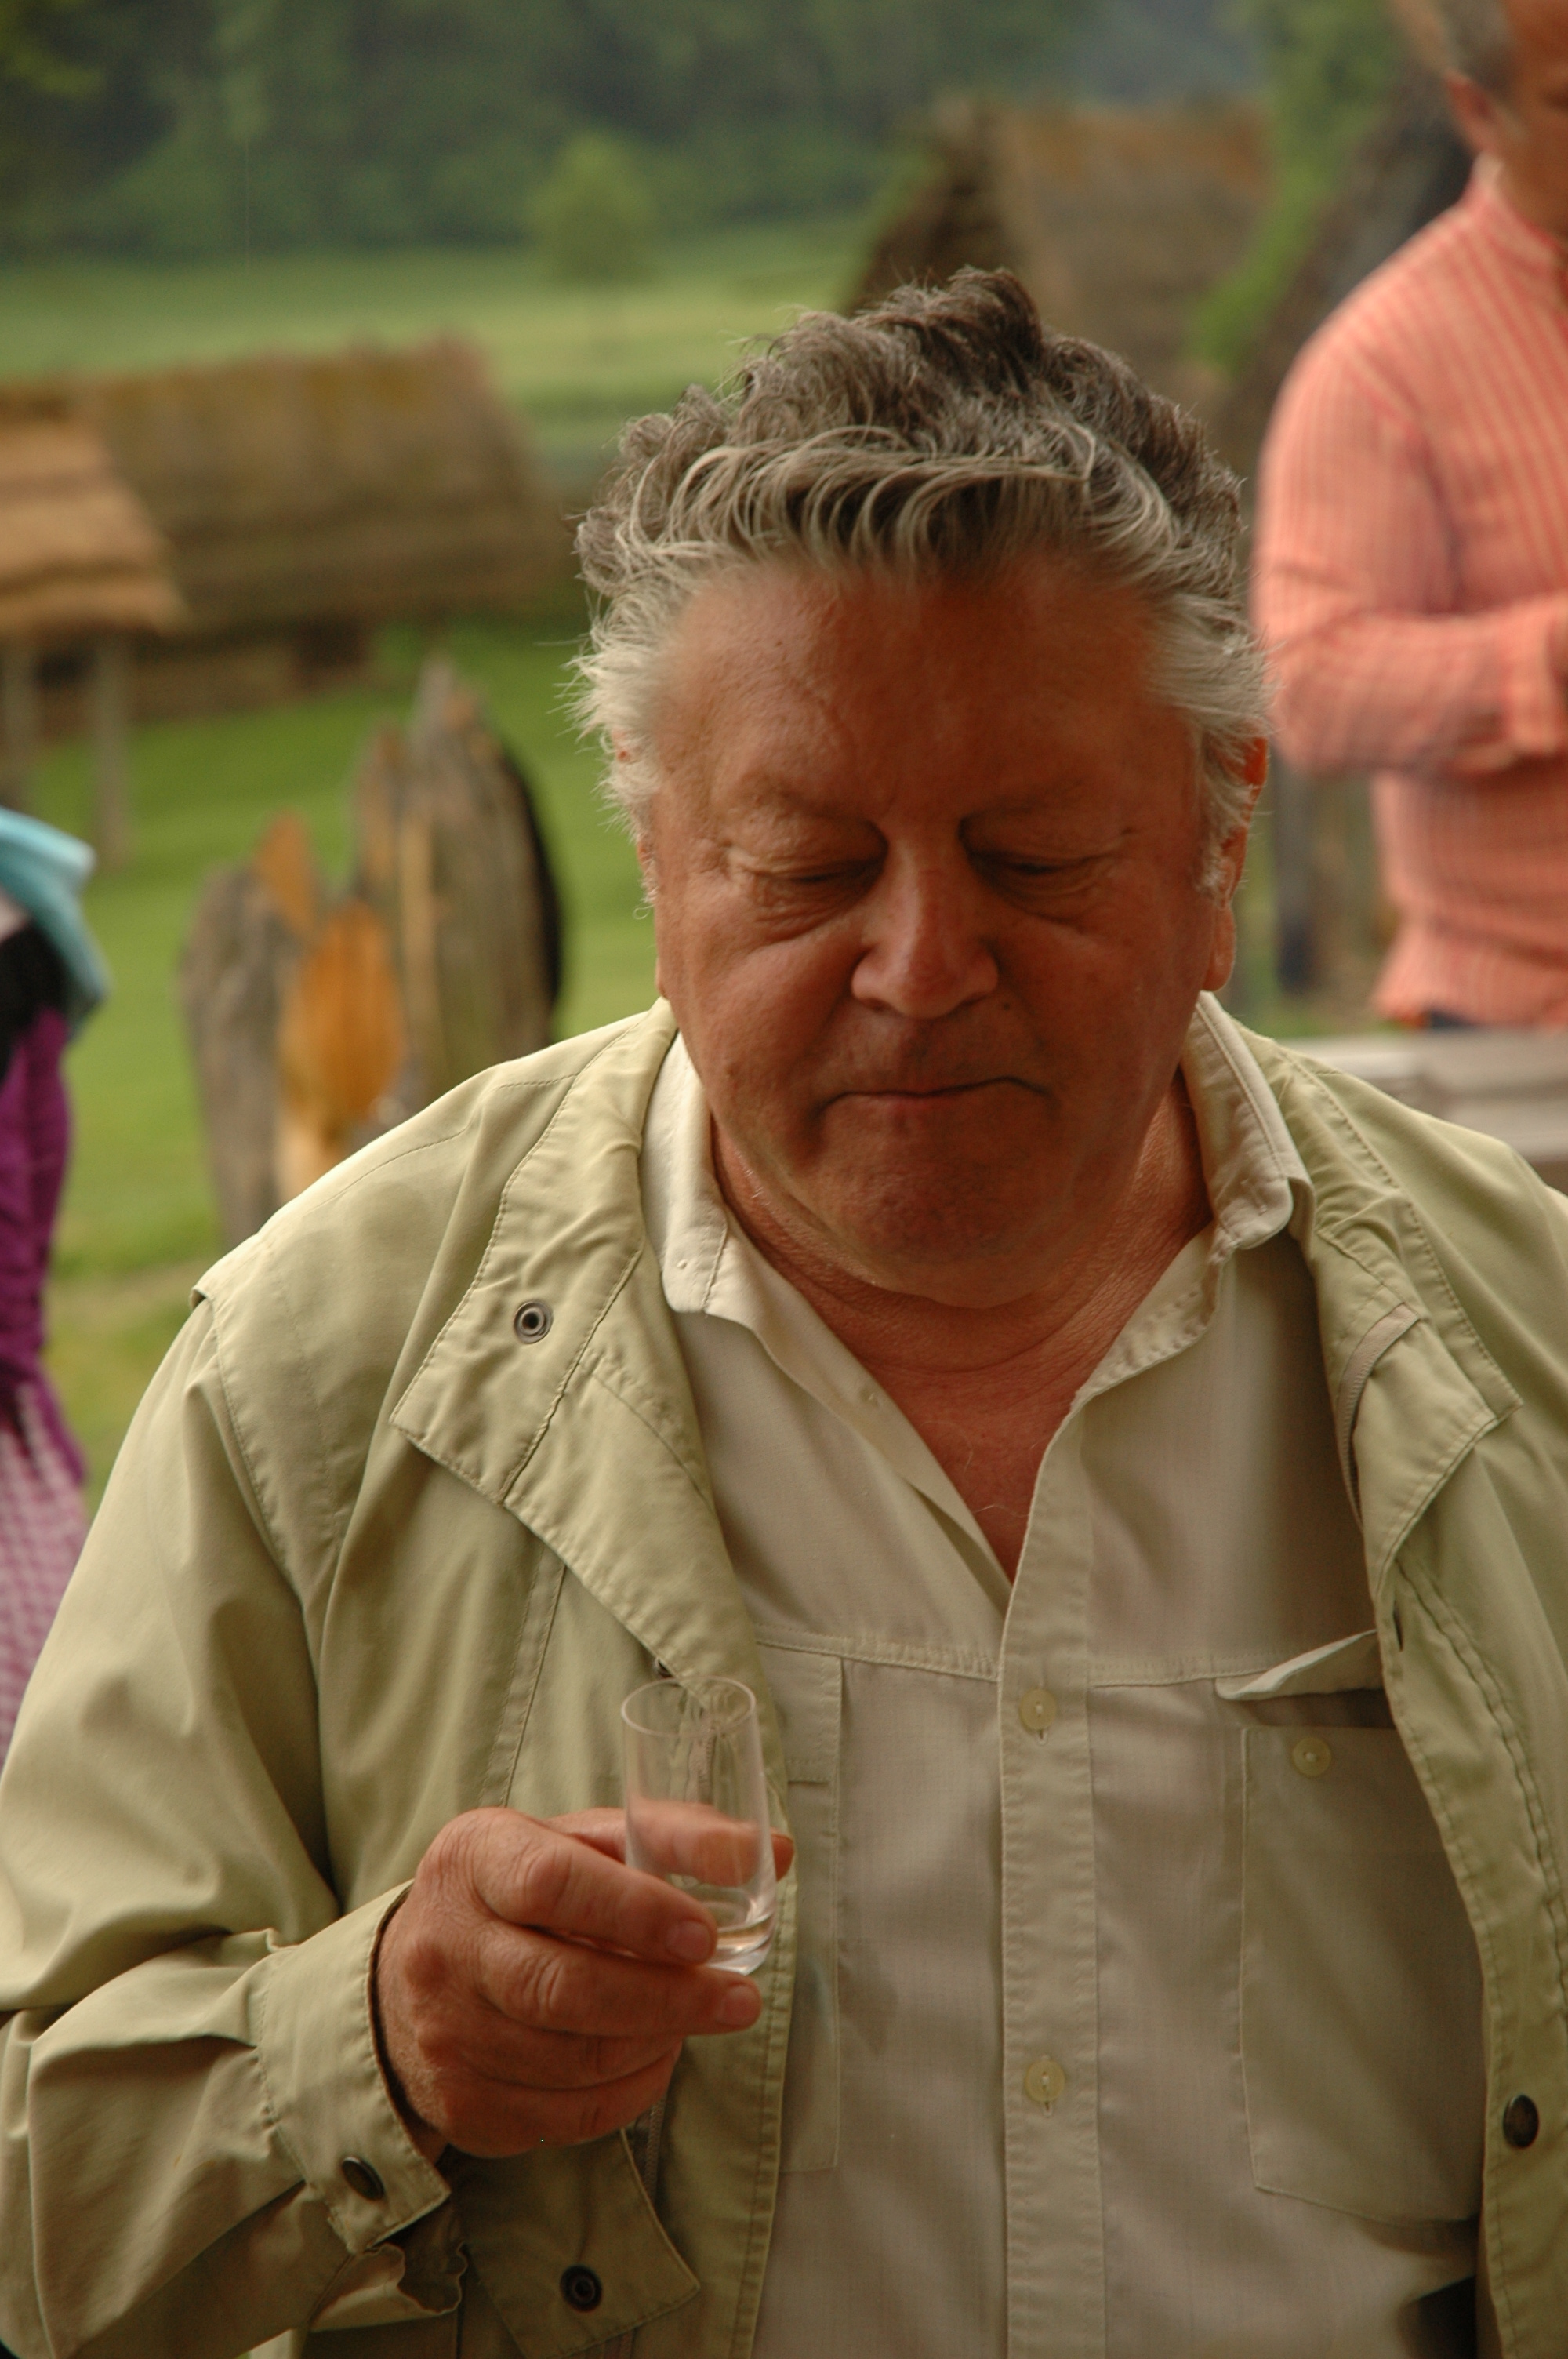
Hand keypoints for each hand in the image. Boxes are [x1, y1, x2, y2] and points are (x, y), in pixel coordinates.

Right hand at [373, 1805, 792, 2160]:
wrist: (412, 1976)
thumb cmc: (523, 1891)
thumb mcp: (580, 1839)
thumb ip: (672, 1836)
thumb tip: (773, 1851)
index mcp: (474, 1859)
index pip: (551, 1883)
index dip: (635, 1912)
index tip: (704, 1934)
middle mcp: (445, 1945)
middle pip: (562, 1986)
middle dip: (666, 1998)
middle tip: (739, 1999)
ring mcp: (446, 2032)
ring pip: (571, 2057)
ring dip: (656, 2042)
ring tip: (703, 2017)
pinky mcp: (462, 2103)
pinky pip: (566, 2114)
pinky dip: (630, 2089)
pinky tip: (658, 2054)